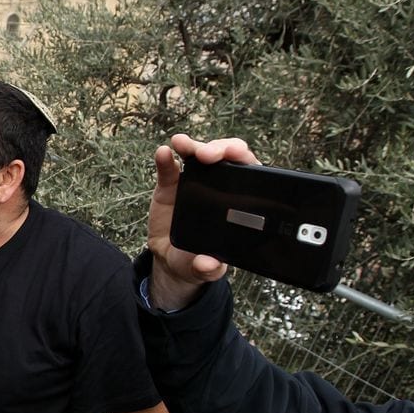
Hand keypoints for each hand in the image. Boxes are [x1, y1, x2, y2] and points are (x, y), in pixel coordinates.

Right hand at [147, 133, 257, 309]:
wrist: (170, 259)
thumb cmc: (196, 259)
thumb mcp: (204, 268)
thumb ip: (209, 268)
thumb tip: (209, 265)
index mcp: (237, 201)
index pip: (249, 173)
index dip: (246, 160)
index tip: (238, 158)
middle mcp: (218, 186)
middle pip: (226, 157)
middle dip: (220, 149)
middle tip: (208, 156)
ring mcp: (194, 181)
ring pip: (198, 154)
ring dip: (193, 146)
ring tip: (181, 144)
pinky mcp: (169, 184)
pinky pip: (169, 166)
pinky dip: (165, 158)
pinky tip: (164, 153)